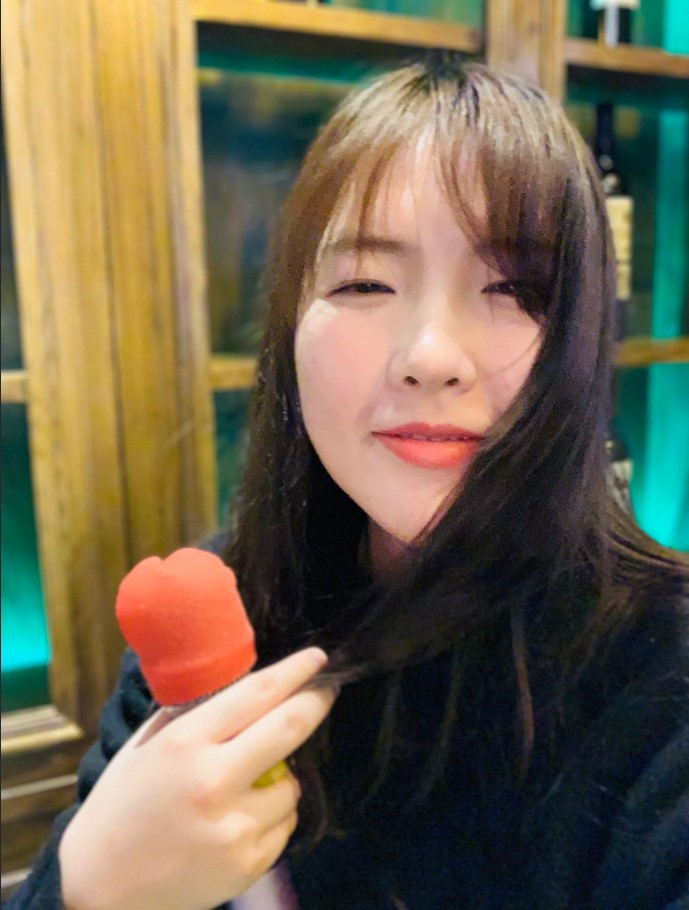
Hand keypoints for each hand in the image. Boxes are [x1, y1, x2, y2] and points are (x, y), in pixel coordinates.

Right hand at [59, 647, 334, 909]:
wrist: (100, 889)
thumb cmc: (122, 806)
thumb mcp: (145, 746)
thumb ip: (190, 713)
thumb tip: (241, 683)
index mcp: (185, 743)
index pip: (256, 694)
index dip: (295, 672)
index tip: (318, 658)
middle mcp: (213, 781)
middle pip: (290, 728)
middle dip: (316, 702)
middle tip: (327, 690)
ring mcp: (233, 826)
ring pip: (291, 785)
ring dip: (282, 777)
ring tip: (246, 787)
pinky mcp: (246, 864)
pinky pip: (285, 825)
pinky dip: (273, 817)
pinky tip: (238, 821)